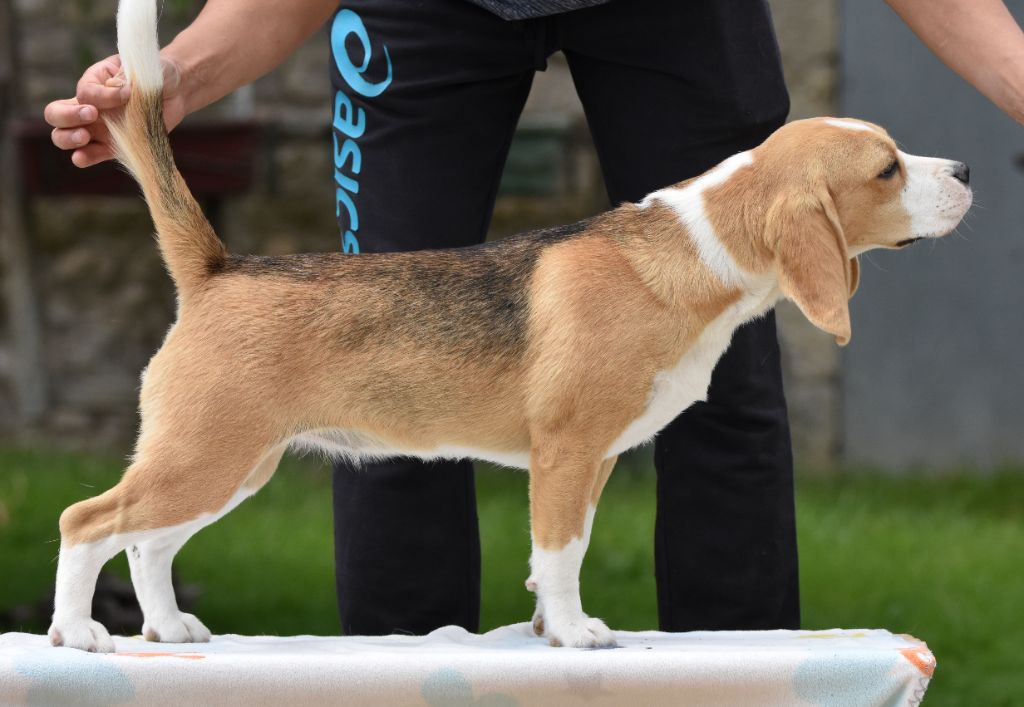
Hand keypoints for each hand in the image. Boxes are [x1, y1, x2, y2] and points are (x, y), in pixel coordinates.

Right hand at [43, 54, 186, 167]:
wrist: (175, 92)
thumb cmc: (157, 75)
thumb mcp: (145, 70)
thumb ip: (130, 77)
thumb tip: (115, 87)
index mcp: (94, 81)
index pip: (86, 92)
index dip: (103, 95)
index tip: (128, 93)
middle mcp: (89, 105)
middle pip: (57, 113)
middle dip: (68, 116)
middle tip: (92, 115)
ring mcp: (97, 128)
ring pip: (64, 136)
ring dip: (69, 138)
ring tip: (84, 137)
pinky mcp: (111, 146)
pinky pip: (91, 154)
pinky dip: (84, 157)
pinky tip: (81, 158)